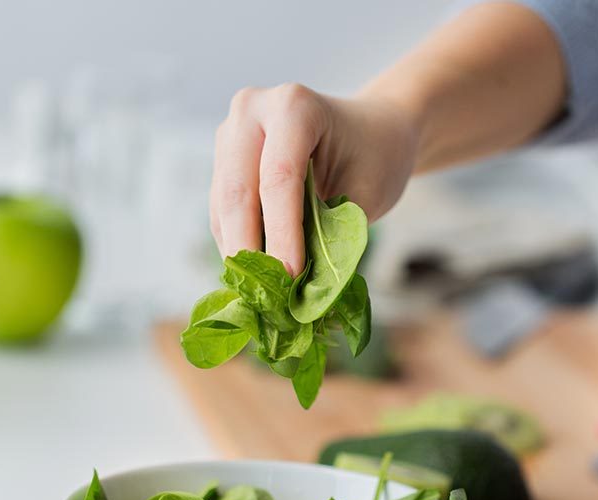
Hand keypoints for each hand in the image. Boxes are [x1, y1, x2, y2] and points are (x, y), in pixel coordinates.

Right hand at [210, 83, 418, 275]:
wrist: (370, 131)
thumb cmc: (376, 157)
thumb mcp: (367, 193)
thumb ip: (333, 232)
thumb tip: (303, 287)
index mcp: (294, 106)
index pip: (279, 178)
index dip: (282, 233)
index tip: (290, 277)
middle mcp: (252, 111)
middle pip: (239, 190)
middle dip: (250, 248)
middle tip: (265, 295)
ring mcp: (231, 134)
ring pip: (223, 205)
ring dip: (239, 252)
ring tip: (261, 293)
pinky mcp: (223, 161)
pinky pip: (222, 211)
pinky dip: (237, 244)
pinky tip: (254, 275)